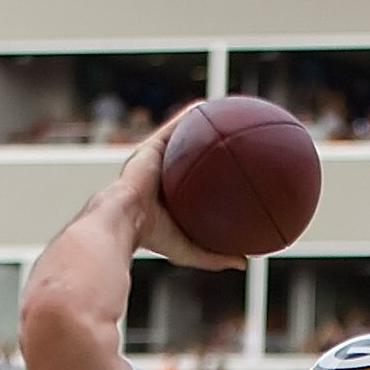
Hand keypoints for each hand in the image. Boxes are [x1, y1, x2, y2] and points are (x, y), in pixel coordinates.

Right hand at [114, 107, 245, 272]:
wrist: (123, 221)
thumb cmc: (151, 239)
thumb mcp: (189, 249)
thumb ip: (215, 256)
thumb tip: (245, 263)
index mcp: (167, 198)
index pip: (191, 184)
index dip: (208, 176)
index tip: (229, 171)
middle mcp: (160, 175)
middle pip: (186, 156)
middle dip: (205, 146)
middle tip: (231, 140)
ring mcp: (154, 160)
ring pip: (181, 138)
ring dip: (199, 125)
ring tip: (222, 114)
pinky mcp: (150, 147)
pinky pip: (173, 127)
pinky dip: (189, 117)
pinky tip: (207, 106)